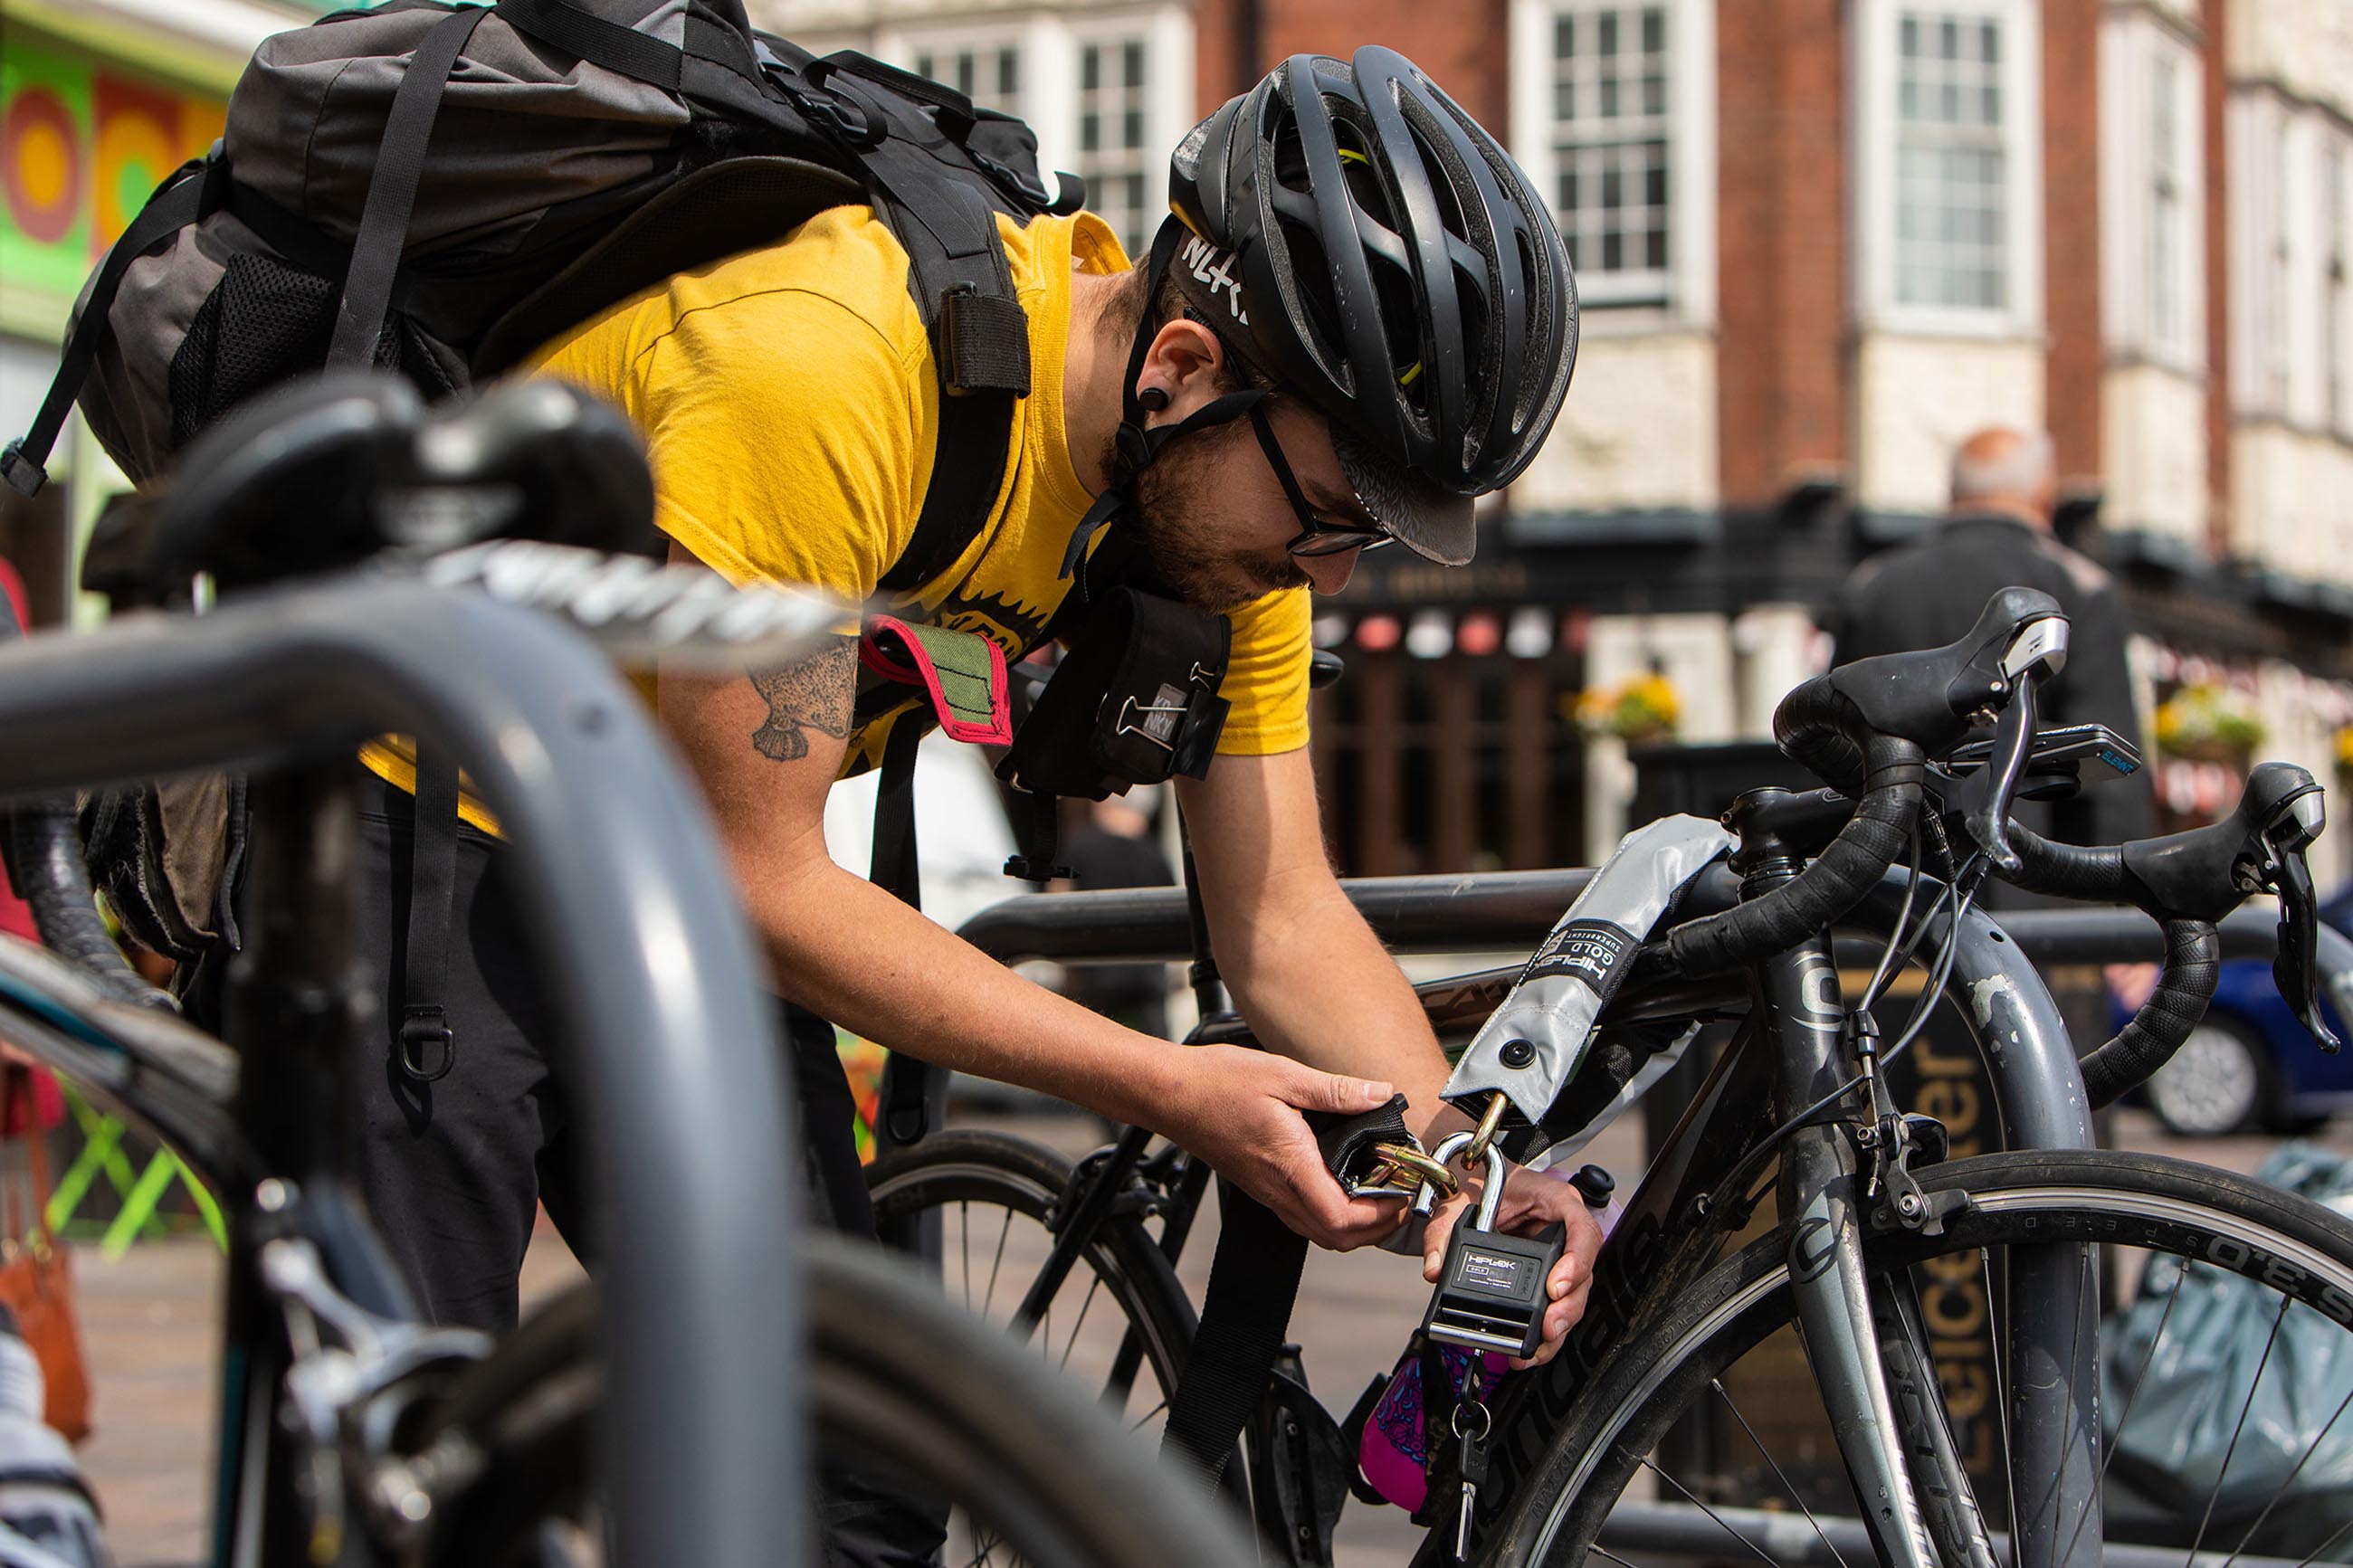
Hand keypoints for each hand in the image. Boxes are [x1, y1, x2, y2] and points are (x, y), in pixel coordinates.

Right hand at [1151, 1046, 1407, 1251]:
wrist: (1171, 1094)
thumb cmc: (1218, 1083)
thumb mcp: (1284, 1075)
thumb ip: (1336, 1090)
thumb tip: (1380, 1094)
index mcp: (1289, 1164)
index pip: (1341, 1217)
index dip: (1379, 1215)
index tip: (1402, 1192)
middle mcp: (1277, 1189)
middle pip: (1335, 1239)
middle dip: (1376, 1228)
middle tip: (1400, 1197)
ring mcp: (1266, 1193)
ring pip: (1319, 1234)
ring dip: (1355, 1226)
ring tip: (1379, 1194)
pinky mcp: (1260, 1188)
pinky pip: (1302, 1219)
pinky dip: (1332, 1216)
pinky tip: (1344, 1186)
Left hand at [1422, 1164, 1602, 1368]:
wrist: (1479, 1184)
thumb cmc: (1481, 1184)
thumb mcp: (1458, 1202)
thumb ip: (1443, 1233)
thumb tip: (1435, 1269)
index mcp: (1556, 1201)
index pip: (1582, 1229)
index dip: (1577, 1261)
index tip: (1555, 1287)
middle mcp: (1565, 1230)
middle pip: (1583, 1273)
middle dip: (1567, 1307)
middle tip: (1548, 1328)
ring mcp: (1561, 1256)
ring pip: (1573, 1297)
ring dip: (1558, 1327)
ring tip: (1535, 1348)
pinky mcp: (1548, 1277)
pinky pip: (1555, 1306)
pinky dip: (1544, 1331)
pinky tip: (1529, 1348)